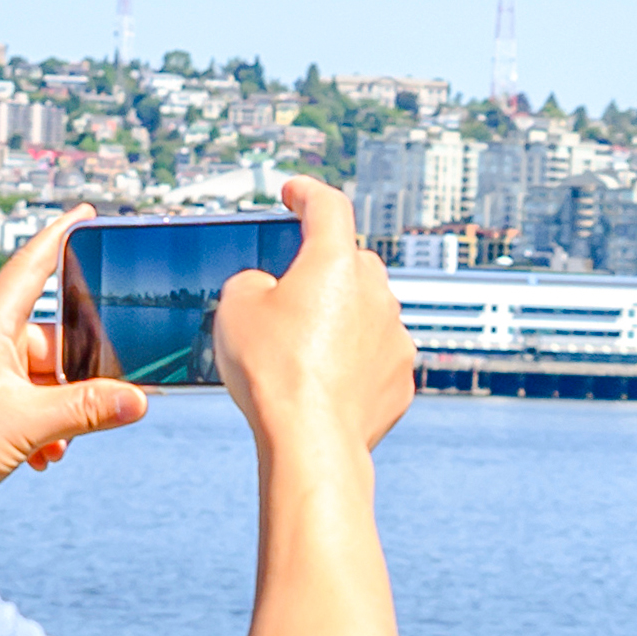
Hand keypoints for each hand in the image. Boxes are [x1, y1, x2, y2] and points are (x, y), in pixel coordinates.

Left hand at [0, 227, 154, 547]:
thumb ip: (87, 409)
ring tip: (59, 445)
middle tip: (107, 402)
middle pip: (52, 341)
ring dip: (61, 413)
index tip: (84, 213)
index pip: (31, 266)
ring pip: (41, 381)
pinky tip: (43, 458)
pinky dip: (41, 429)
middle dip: (80, 376)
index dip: (60, 236)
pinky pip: (23, 406)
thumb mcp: (28, 425)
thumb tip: (137, 401)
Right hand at [219, 176, 418, 461]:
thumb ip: (252, 281)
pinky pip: (375, 355)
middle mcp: (375, 292)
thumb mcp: (235, 307)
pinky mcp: (401, 377)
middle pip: (351, 262)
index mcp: (335, 262)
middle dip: (323, 269)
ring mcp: (395, 336)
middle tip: (290, 292)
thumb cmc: (272, 371)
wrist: (312, 441)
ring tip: (301, 349)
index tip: (294, 194)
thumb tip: (270, 289)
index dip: (307, 194)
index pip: (327, 207)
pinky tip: (324, 382)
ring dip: (340, 319)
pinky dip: (354, 360)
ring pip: (367, 311)